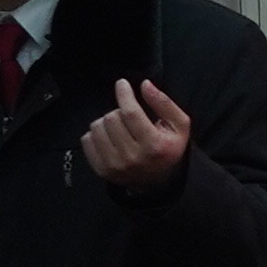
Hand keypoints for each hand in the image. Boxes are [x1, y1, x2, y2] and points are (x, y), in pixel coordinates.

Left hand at [82, 76, 194, 197]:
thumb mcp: (179, 125)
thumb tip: (145, 84)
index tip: (122, 84)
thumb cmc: (168, 148)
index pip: (130, 113)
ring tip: (119, 128)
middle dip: (119, 111)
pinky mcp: (101, 170)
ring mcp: (114, 165)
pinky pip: (86, 140)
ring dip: (107, 122)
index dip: (124, 94)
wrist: (158, 182)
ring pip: (97, 127)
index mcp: (154, 145)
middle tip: (129, 117)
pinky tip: (109, 138)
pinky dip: (96, 134)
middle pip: (112, 117)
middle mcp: (133, 157)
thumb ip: (164, 103)